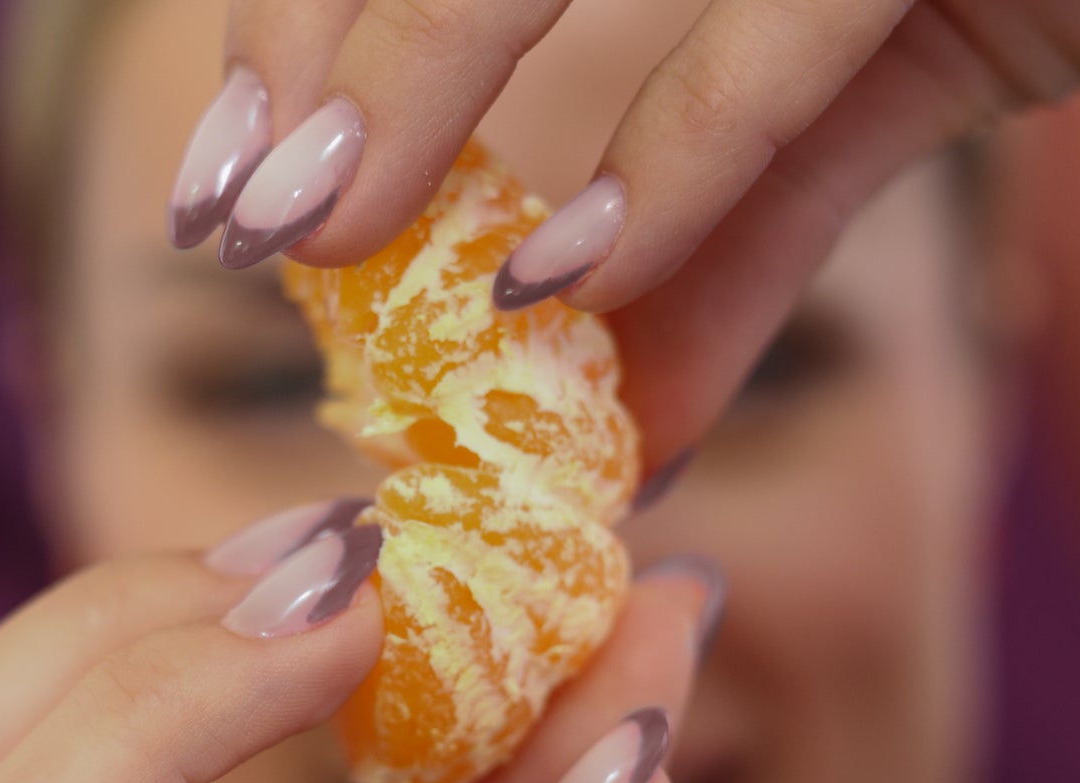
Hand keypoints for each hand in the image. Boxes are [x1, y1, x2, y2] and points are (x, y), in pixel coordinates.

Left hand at [212, 0, 1079, 449]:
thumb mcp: (846, 108)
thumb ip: (725, 252)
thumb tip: (631, 444)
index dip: (312, 29)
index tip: (233, 183)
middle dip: (327, 49)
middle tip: (239, 214)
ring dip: (423, 75)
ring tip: (317, 230)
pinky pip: (785, 48)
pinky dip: (674, 166)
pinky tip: (564, 281)